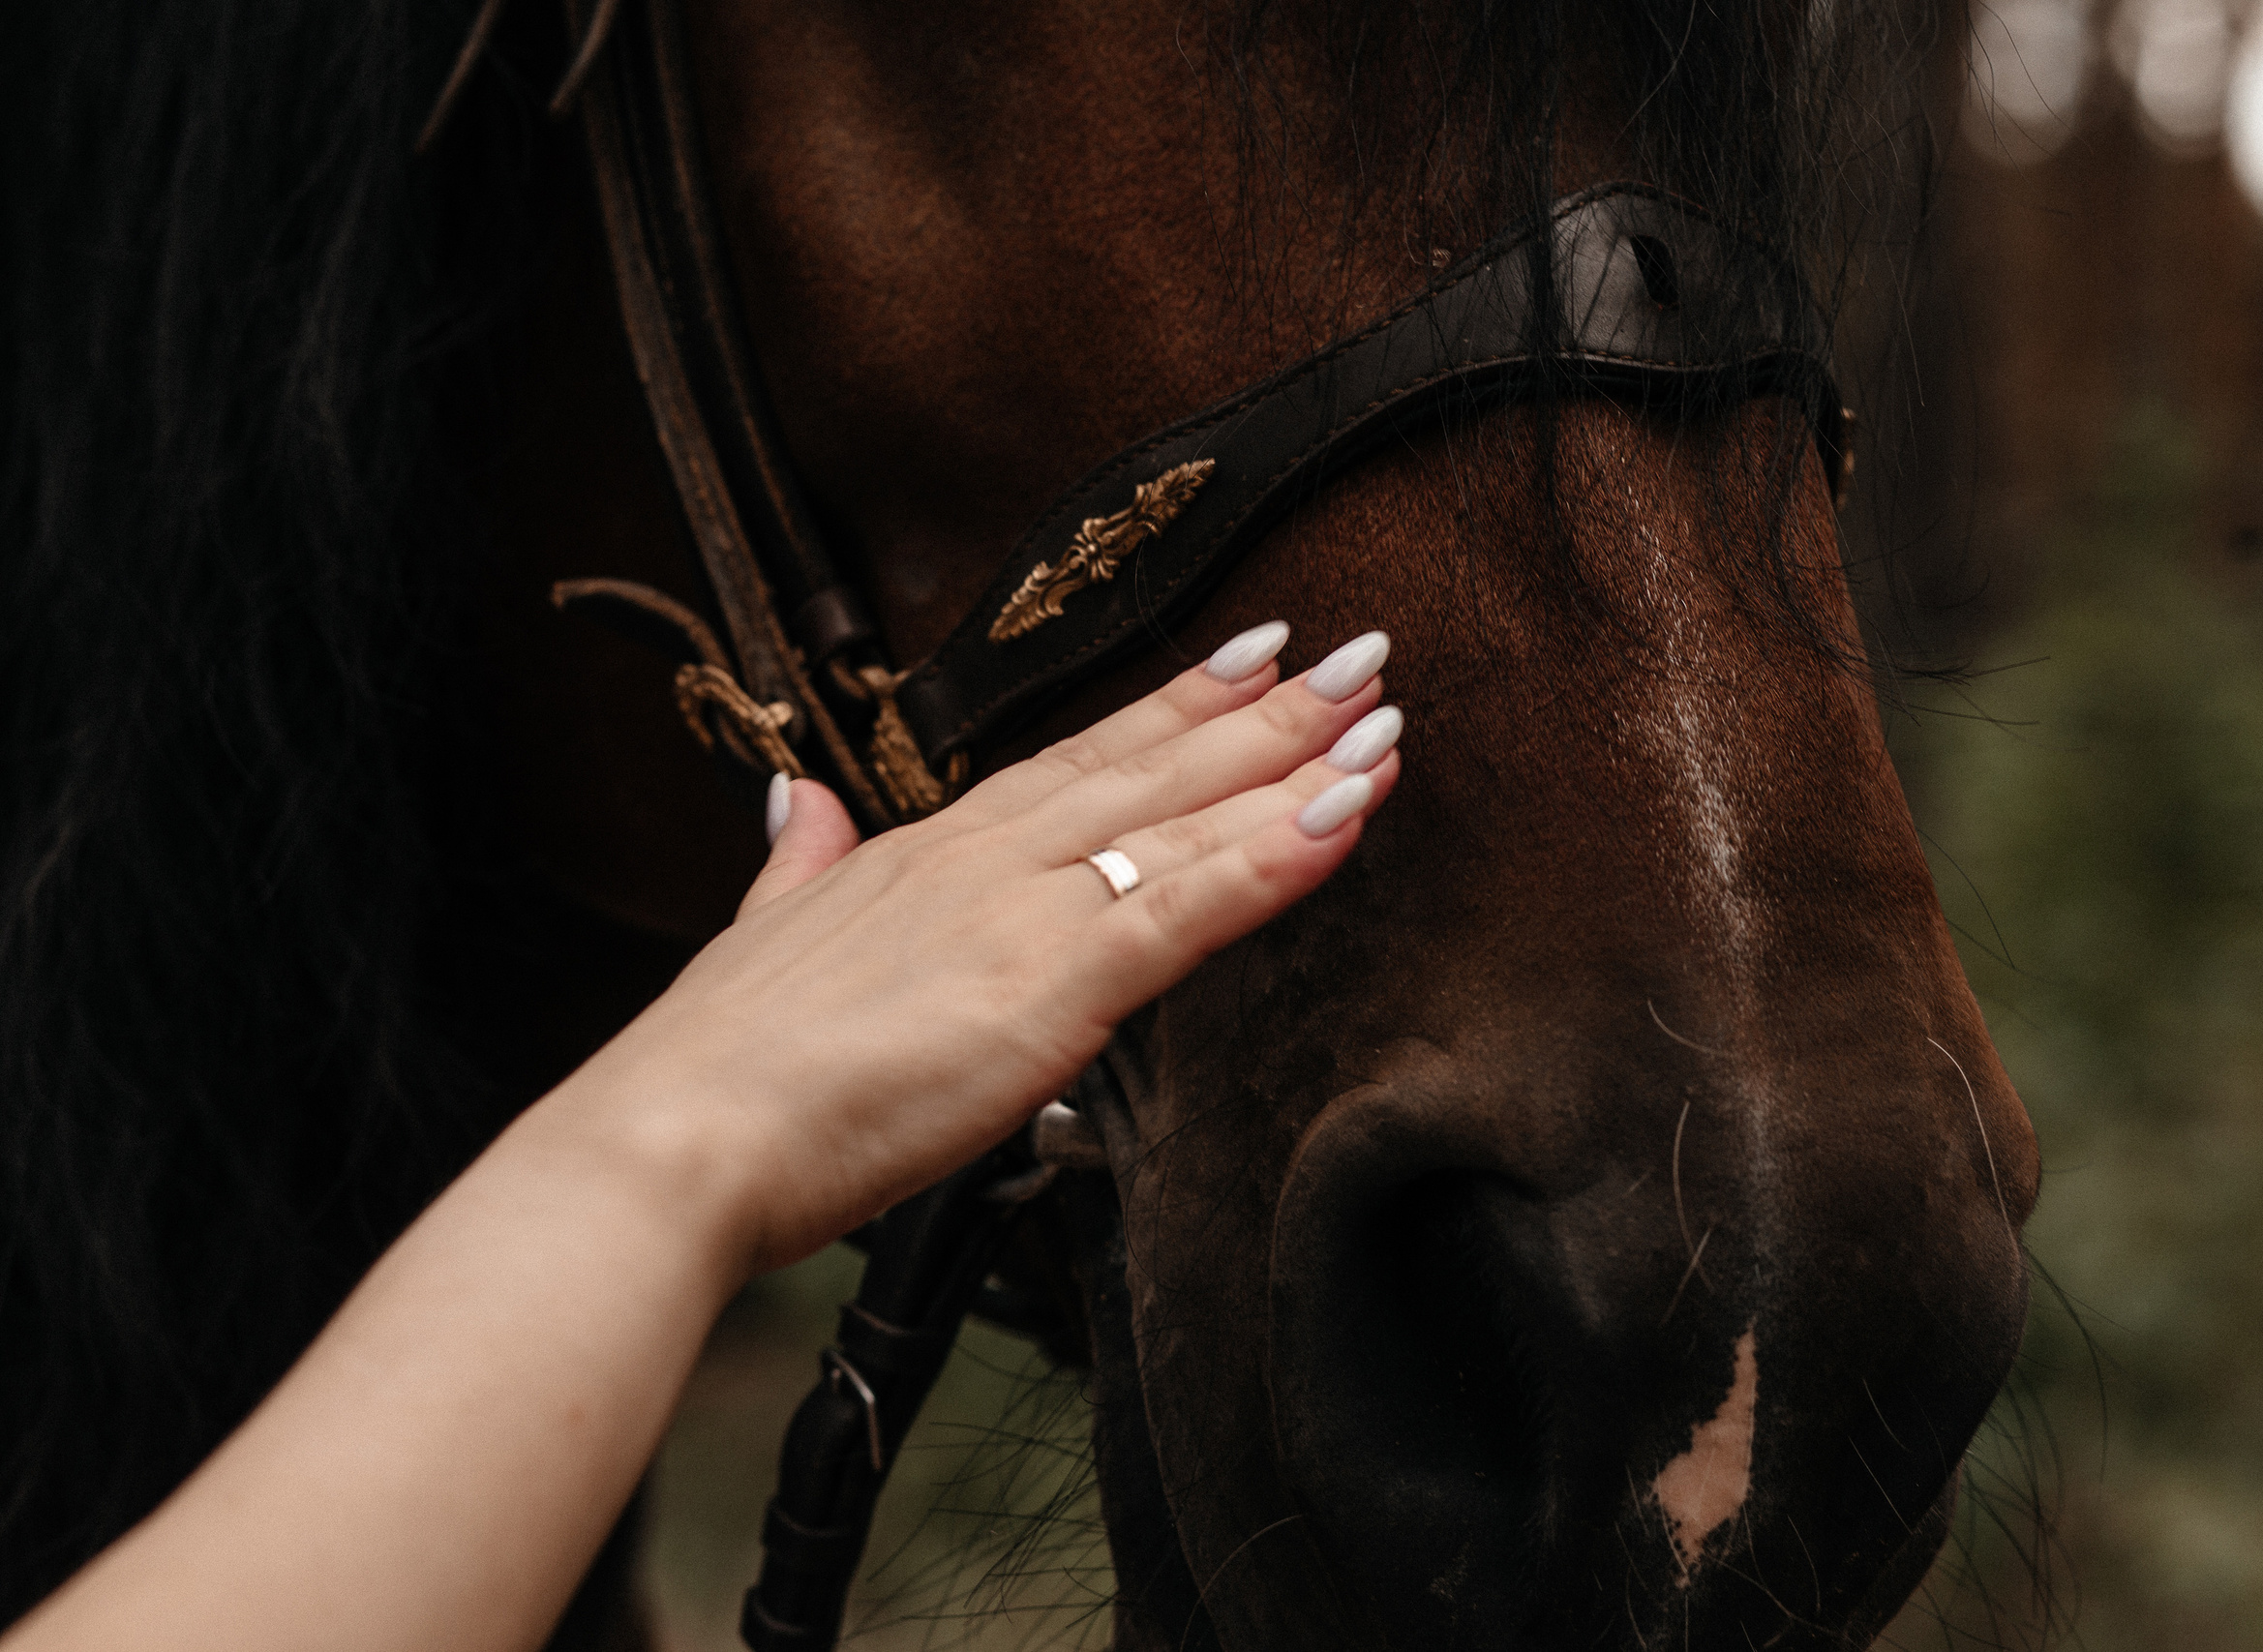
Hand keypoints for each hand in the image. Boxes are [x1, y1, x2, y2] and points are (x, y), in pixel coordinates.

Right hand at [552, 621, 1403, 1273]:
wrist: (678, 1136)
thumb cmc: (718, 1063)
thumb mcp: (760, 933)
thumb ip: (798, 863)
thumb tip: (795, 802)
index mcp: (931, 850)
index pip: (1080, 760)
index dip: (1173, 707)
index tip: (1250, 659)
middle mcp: (988, 858)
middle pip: (1153, 770)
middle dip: (1267, 715)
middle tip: (1359, 660)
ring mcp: (1023, 912)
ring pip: (1188, 825)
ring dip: (1298, 771)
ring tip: (1384, 725)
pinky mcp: (1048, 988)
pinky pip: (1185, 912)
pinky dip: (1271, 862)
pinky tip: (1340, 821)